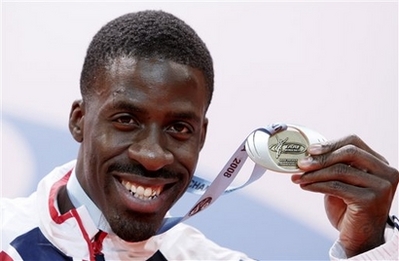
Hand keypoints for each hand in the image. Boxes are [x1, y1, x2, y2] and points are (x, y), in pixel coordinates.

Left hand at [291, 135, 398, 256]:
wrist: (359, 238)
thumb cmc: (349, 208)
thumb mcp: (343, 182)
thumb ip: (334, 165)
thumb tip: (307, 153)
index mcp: (380, 164)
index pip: (354, 142)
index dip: (330, 144)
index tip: (310, 150)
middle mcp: (386, 172)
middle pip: (349, 153)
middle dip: (321, 157)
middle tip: (300, 164)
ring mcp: (380, 186)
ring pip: (340, 170)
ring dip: (314, 173)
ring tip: (298, 177)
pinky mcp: (370, 200)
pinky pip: (336, 186)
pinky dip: (316, 185)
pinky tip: (305, 186)